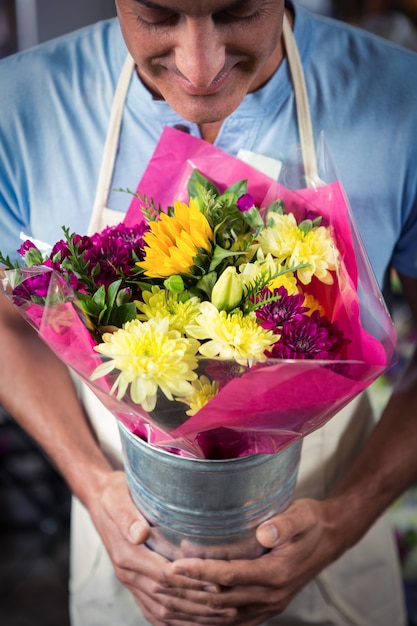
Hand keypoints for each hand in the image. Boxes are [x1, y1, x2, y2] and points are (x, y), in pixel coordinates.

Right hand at [89, 470, 237, 624]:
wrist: (100, 500)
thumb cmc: (115, 494)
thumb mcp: (117, 497)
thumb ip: (127, 516)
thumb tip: (140, 533)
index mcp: (127, 554)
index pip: (163, 576)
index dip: (190, 581)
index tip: (216, 582)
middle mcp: (128, 573)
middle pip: (167, 598)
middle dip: (199, 604)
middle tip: (230, 605)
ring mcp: (131, 582)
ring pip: (163, 611)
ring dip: (193, 616)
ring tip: (222, 615)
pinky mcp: (135, 585)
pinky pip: (155, 611)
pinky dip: (177, 620)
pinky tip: (198, 620)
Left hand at [167, 498, 341, 624]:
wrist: (330, 538)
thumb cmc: (311, 522)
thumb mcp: (302, 515)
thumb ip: (284, 524)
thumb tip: (264, 533)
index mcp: (276, 574)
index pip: (231, 576)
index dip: (201, 572)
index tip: (174, 566)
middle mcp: (271, 596)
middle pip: (221, 601)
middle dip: (187, 593)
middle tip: (157, 582)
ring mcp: (268, 606)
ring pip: (223, 616)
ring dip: (192, 610)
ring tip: (164, 599)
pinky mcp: (265, 608)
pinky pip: (231, 622)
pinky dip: (207, 621)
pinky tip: (188, 616)